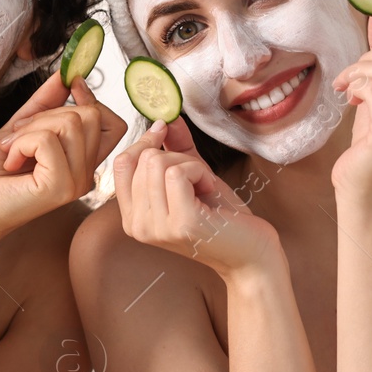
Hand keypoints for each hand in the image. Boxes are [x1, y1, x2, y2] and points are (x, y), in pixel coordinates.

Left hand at [0, 75, 125, 248]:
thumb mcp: (19, 130)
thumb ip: (44, 104)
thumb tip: (64, 75)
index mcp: (81, 163)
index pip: (112, 123)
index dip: (92, 100)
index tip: (68, 88)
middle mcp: (86, 174)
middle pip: (90, 115)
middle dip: (46, 114)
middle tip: (18, 137)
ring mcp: (76, 182)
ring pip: (69, 123)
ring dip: (29, 129)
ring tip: (12, 150)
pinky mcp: (60, 186)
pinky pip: (47, 140)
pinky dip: (21, 143)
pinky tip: (11, 162)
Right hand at [111, 116, 278, 275]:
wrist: (250, 253)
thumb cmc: (223, 220)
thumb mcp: (193, 178)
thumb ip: (176, 149)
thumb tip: (167, 119)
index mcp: (132, 218)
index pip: (121, 165)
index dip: (144, 142)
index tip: (164, 132)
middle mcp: (137, 226)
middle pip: (142, 160)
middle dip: (176, 157)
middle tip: (197, 179)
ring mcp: (157, 227)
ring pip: (158, 163)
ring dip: (191, 165)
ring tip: (204, 187)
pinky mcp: (180, 223)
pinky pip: (177, 172)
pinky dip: (200, 172)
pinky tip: (208, 190)